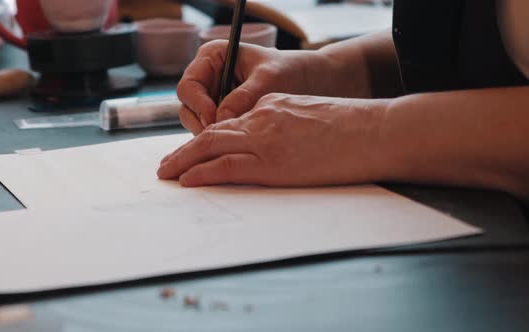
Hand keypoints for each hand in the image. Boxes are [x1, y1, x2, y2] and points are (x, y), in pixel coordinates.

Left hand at [158, 93, 390, 186]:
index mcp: (270, 105)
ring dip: (183, 162)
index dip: (207, 138)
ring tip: (166, 174)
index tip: (193, 151)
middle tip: (165, 165)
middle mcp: (261, 118)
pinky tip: (187, 180)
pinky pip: (226, 167)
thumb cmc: (351, 126)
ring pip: (211, 148)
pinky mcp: (272, 163)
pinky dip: (202, 173)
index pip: (229, 123)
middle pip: (211, 133)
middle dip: (184, 151)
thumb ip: (282, 123)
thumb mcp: (308, 114)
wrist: (373, 131)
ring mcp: (265, 139)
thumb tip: (268, 142)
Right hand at [177, 41, 331, 134]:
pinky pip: (211, 131)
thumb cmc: (286, 71)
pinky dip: (221, 138)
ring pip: (197, 122)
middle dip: (203, 123)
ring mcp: (211, 97)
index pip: (188, 85)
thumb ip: (245, 96)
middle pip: (188, 107)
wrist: (304, 82)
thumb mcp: (268, 79)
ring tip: (235, 139)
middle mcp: (206, 77)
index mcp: (211, 57)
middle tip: (223, 137)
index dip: (198, 104)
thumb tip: (222, 117)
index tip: (215, 119)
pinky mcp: (220, 114)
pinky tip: (238, 143)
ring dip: (211, 134)